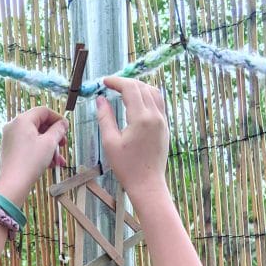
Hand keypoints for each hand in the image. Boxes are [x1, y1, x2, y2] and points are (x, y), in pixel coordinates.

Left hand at [0, 106, 68, 205]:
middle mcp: (14, 126)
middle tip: (63, 145)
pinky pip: (28, 147)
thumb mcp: (49, 144)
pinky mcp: (10, 151)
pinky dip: (39, 152)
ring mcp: (10, 139)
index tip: (66, 128)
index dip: (57, 118)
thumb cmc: (29, 162)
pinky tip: (50, 165)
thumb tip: (63, 123)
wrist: (12, 185)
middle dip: (54, 136)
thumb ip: (58, 130)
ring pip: (35, 138)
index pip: (43, 111)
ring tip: (59, 161)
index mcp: (22, 120)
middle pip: (39, 125)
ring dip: (49, 148)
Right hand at [95, 76, 168, 195]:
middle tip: (111, 86)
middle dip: (126, 82)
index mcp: (141, 118)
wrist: (147, 184)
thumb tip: (100, 99)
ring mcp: (162, 120)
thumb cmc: (127, 167)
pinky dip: (147, 96)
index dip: (116, 81)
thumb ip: (105, 118)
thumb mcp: (110, 142)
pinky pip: (158, 103)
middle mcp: (155, 115)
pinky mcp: (165, 127)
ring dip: (138, 87)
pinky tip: (137, 102)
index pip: (130, 88)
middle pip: (142, 86)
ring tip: (124, 91)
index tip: (104, 82)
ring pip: (153, 92)